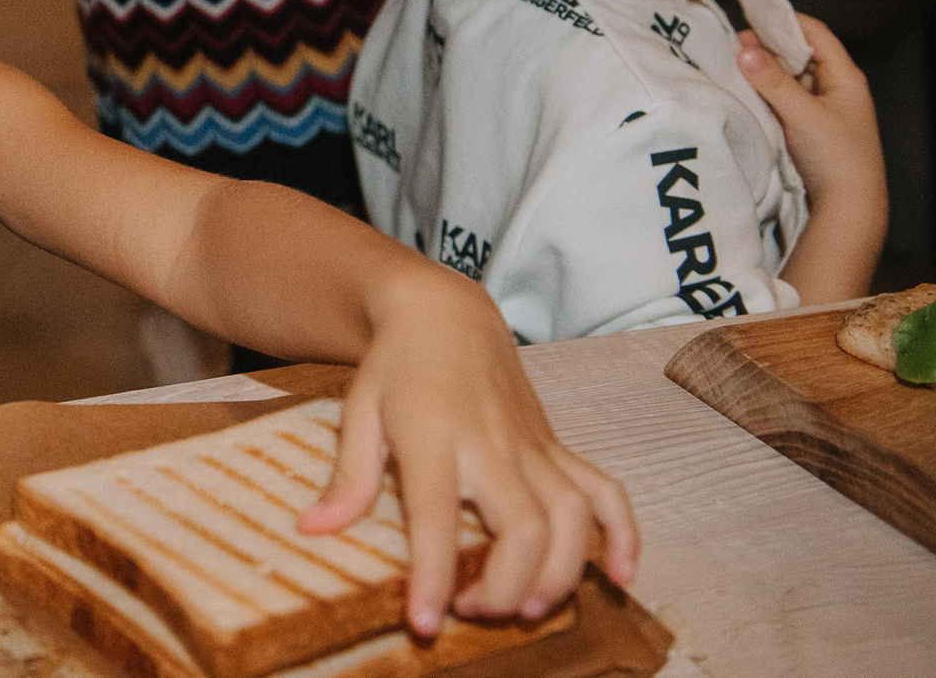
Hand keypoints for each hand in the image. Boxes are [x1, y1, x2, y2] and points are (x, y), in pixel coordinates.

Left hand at [300, 270, 636, 635]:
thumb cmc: (395, 367)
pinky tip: (620, 576)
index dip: (434, 574)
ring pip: (571, 516)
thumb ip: (348, 476)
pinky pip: (606, 490)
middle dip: (507, 586)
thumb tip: (313, 531)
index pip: (436, 515)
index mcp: (434, 435)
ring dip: (560, 573)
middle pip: (523, 525)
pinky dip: (622, 533)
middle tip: (472, 612)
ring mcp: (533, 445)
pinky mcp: (558, 445)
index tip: (427, 623)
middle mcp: (492, 442)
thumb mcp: (358, 411)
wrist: (444, 313)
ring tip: (528, 608)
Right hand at [738, 16, 883, 219]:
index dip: (783, 21)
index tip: (750, 18)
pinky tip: (747, 91)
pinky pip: (786, 98)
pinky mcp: (810, 126)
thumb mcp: (802, 115)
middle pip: (800, 53)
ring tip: (735, 65)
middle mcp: (836, 87)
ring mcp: (824, 107)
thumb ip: (772, 81)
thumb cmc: (835, 157)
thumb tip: (743, 49)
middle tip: (734, 46)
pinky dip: (767, 91)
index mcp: (845, 77)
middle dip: (768, 46)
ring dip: (766, 70)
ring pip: (790, 76)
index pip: (814, 33)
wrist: (849, 207)